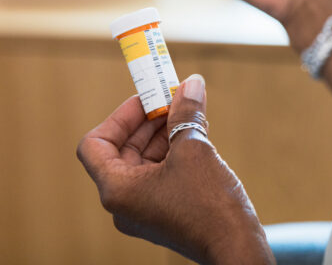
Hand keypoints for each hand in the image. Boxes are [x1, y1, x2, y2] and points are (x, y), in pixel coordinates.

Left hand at [77, 75, 273, 264]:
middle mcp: (124, 202)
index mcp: (118, 190)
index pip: (95, 144)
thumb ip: (186, 112)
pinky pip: (159, 173)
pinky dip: (173, 150)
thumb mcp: (194, 149)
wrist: (237, 248)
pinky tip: (195, 132)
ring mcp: (144, 209)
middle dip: (146, 120)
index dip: (119, 117)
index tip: (146, 100)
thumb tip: (190, 84)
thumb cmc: (210, 206)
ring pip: (144, 160)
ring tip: (188, 110)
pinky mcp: (165, 211)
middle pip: (122, 149)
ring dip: (163, 132)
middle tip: (170, 96)